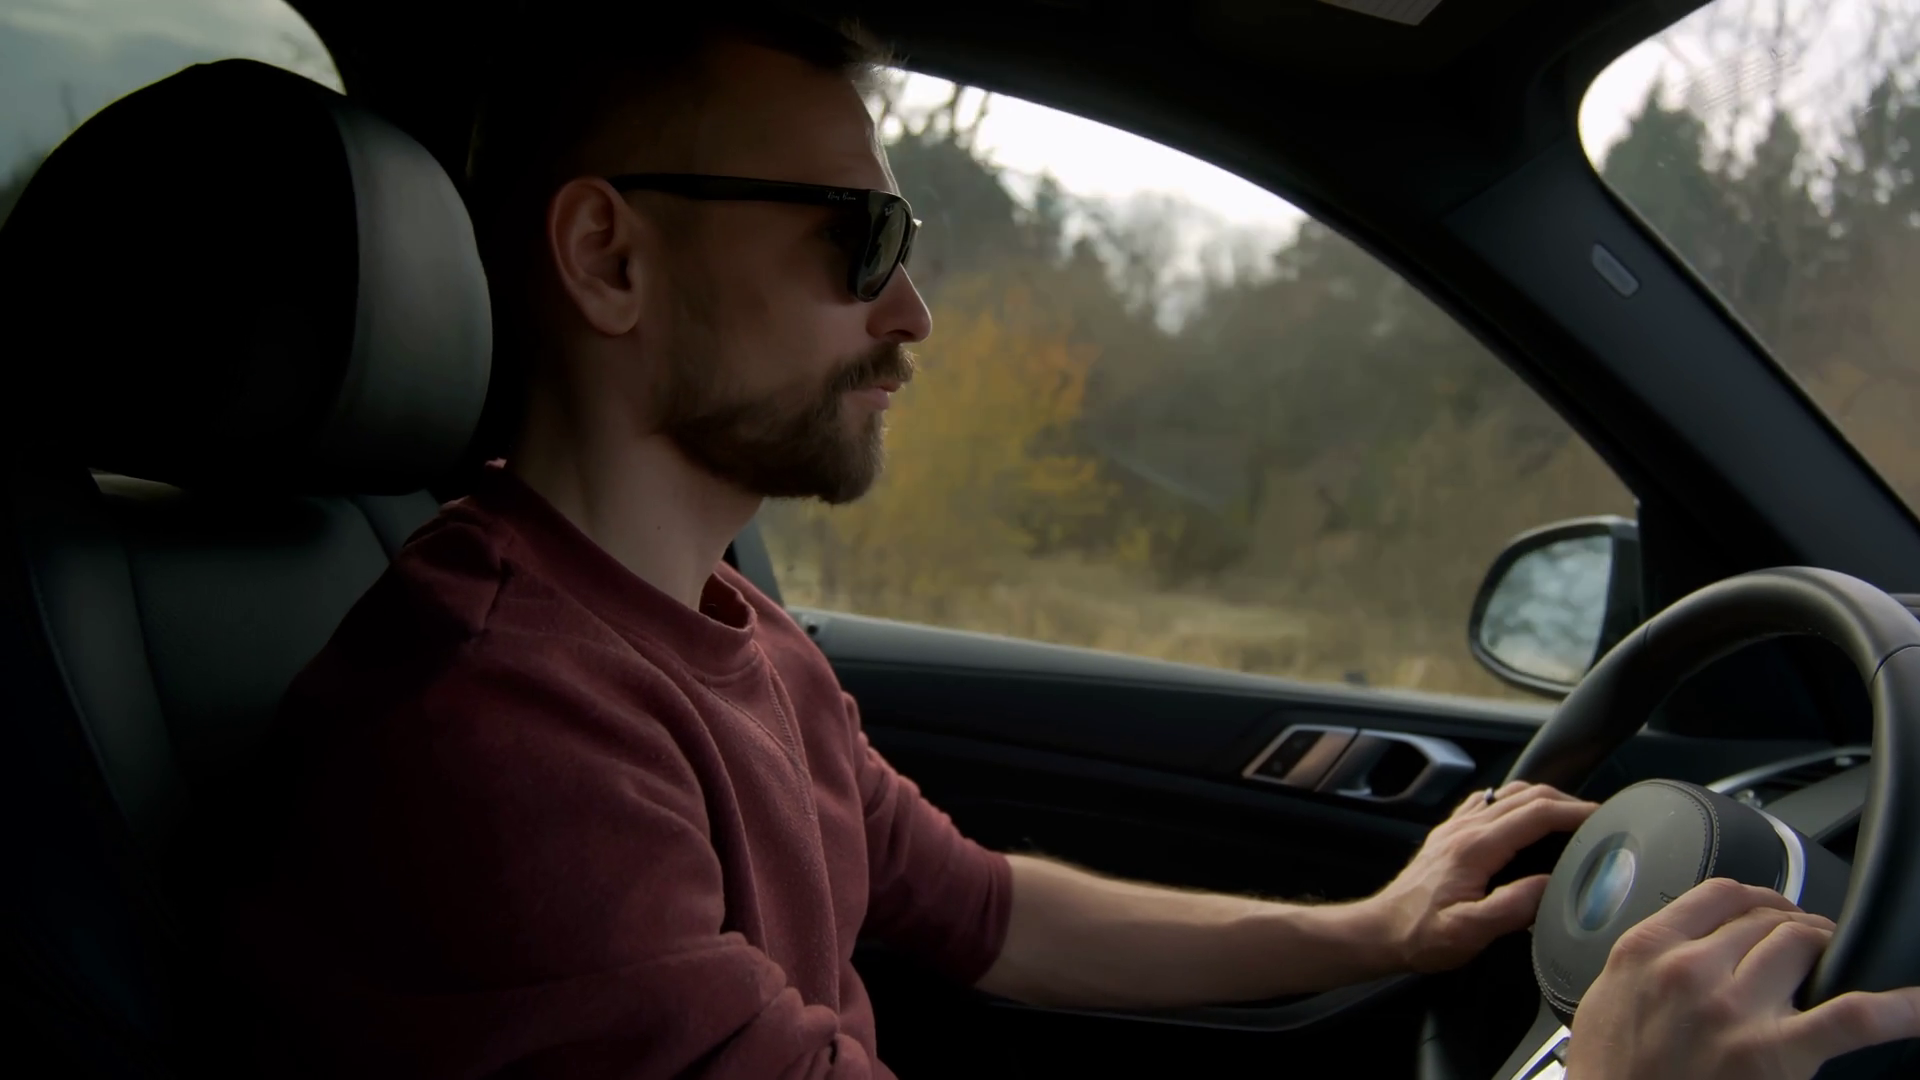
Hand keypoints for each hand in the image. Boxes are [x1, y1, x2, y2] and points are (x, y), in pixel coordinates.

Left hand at [1368, 781, 1596, 973]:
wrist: (1381, 931)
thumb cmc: (1421, 935)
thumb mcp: (1470, 931)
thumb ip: (1513, 907)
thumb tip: (1549, 886)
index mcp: (1475, 847)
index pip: (1535, 813)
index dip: (1573, 812)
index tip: (1602, 817)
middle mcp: (1465, 829)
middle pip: (1525, 796)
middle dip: (1566, 801)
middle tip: (1595, 817)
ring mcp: (1455, 829)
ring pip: (1506, 795)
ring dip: (1541, 799)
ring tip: (1569, 816)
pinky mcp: (1449, 836)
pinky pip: (1486, 804)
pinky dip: (1514, 803)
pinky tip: (1523, 817)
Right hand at [1566, 878, 1919, 1079]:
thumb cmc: (1611, 1075)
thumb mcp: (1606, 996)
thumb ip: (1647, 959)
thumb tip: (1687, 940)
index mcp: (1647, 949)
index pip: (1722, 895)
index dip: (1759, 899)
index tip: (1771, 910)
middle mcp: (1691, 969)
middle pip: (1767, 918)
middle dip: (1795, 926)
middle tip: (1807, 945)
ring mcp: (1735, 1009)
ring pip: (1802, 943)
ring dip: (1825, 949)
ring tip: (1832, 964)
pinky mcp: (1776, 1053)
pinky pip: (1854, 1016)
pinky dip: (1899, 1009)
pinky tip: (1916, 1007)